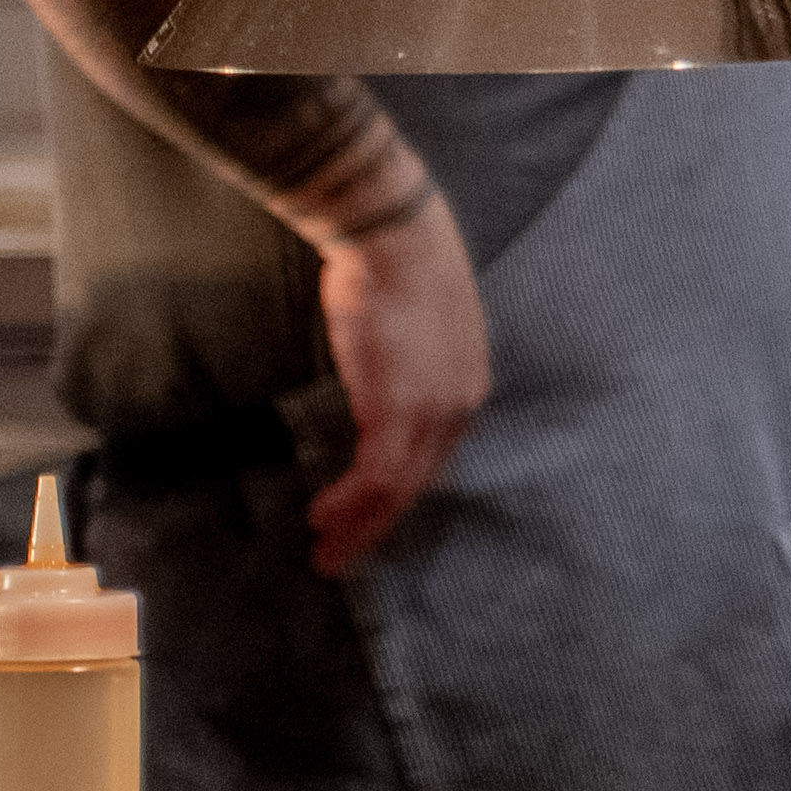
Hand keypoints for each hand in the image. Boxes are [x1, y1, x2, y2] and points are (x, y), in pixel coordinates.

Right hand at [306, 191, 487, 570]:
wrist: (393, 235)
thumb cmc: (393, 264)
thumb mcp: (411, 324)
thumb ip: (404, 362)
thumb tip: (382, 374)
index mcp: (467, 382)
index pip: (435, 453)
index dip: (402, 487)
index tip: (374, 512)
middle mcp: (460, 403)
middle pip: (421, 480)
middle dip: (382, 522)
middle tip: (346, 554)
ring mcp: (433, 409)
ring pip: (399, 487)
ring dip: (360, 525)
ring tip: (328, 554)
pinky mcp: (398, 408)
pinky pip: (376, 473)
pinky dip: (349, 502)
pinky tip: (324, 518)